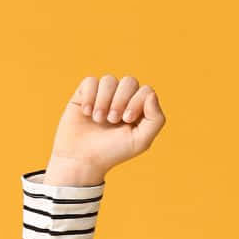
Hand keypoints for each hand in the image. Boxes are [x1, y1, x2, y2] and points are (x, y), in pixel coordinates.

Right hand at [47, 73, 165, 179]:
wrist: (82, 158)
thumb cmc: (112, 152)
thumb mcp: (140, 141)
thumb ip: (155, 119)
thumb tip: (151, 94)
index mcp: (139, 109)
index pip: (146, 91)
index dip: (137, 101)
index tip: (127, 120)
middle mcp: (122, 99)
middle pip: (129, 81)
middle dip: (121, 100)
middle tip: (112, 120)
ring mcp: (104, 94)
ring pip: (109, 80)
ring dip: (104, 101)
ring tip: (98, 119)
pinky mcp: (86, 93)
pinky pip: (91, 81)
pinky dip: (90, 97)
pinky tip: (87, 113)